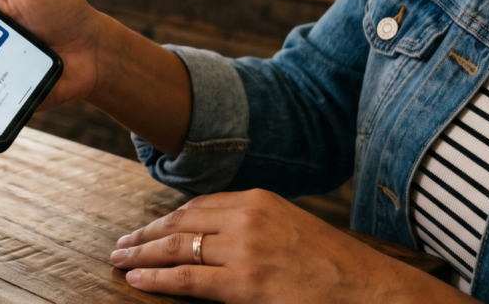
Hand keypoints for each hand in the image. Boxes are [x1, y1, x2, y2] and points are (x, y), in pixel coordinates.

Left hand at [110, 189, 468, 303]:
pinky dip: (156, 278)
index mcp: (258, 199)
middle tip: (120, 243)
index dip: (165, 220)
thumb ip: (252, 224)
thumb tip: (212, 234)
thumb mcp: (290, 227)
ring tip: (119, 259)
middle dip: (146, 234)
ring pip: (176, 248)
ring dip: (141, 254)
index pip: (196, 207)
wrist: (369, 289)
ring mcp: (244, 251)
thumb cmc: (333, 265)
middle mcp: (247, 218)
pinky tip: (137, 278)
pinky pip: (187, 279)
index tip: (146, 230)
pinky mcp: (245, 284)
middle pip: (180, 223)